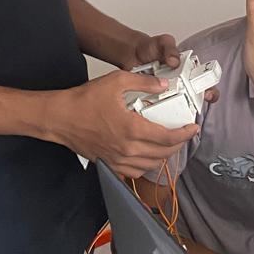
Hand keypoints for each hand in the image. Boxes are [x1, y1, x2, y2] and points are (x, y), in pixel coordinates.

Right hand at [45, 70, 198, 177]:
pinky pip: (134, 172)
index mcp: (132, 129)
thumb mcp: (117, 81)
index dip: (184, 134)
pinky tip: (148, 155)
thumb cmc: (84, 100)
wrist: (60, 118)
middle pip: (162, 154)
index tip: (193, 127)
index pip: (167, 137)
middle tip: (184, 133)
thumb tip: (163, 85)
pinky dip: (146, 166)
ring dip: (164, 156)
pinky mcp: (109, 164)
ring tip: (169, 143)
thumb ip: (144, 83)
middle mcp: (127, 149)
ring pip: (150, 166)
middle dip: (178, 144)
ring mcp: (117, 159)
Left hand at [121, 32, 219, 105]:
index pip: (206, 83)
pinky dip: (158, 112)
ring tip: (170, 105)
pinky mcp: (153, 100)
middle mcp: (181, 84)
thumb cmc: (151, 48)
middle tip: (190, 102)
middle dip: (196, 105)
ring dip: (176, 110)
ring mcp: (167, 93)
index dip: (211, 91)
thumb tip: (174, 61)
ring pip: (177, 107)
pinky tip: (154, 109)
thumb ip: (170, 48)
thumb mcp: (163, 43)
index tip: (208, 93)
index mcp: (188, 70)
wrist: (130, 53)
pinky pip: (158, 109)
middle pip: (195, 99)